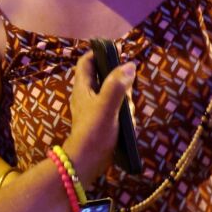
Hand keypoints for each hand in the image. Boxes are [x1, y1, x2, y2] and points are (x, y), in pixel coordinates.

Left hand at [61, 52, 136, 184]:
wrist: (88, 161)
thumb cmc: (94, 132)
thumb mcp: (106, 106)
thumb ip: (117, 86)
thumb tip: (129, 66)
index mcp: (82, 88)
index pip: (86, 62)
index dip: (99, 53)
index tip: (117, 50)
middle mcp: (87, 96)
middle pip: (106, 78)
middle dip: (121, 84)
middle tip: (127, 94)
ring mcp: (95, 109)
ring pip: (115, 96)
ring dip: (125, 102)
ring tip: (126, 114)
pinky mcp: (102, 121)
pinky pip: (118, 110)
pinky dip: (124, 115)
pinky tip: (127, 124)